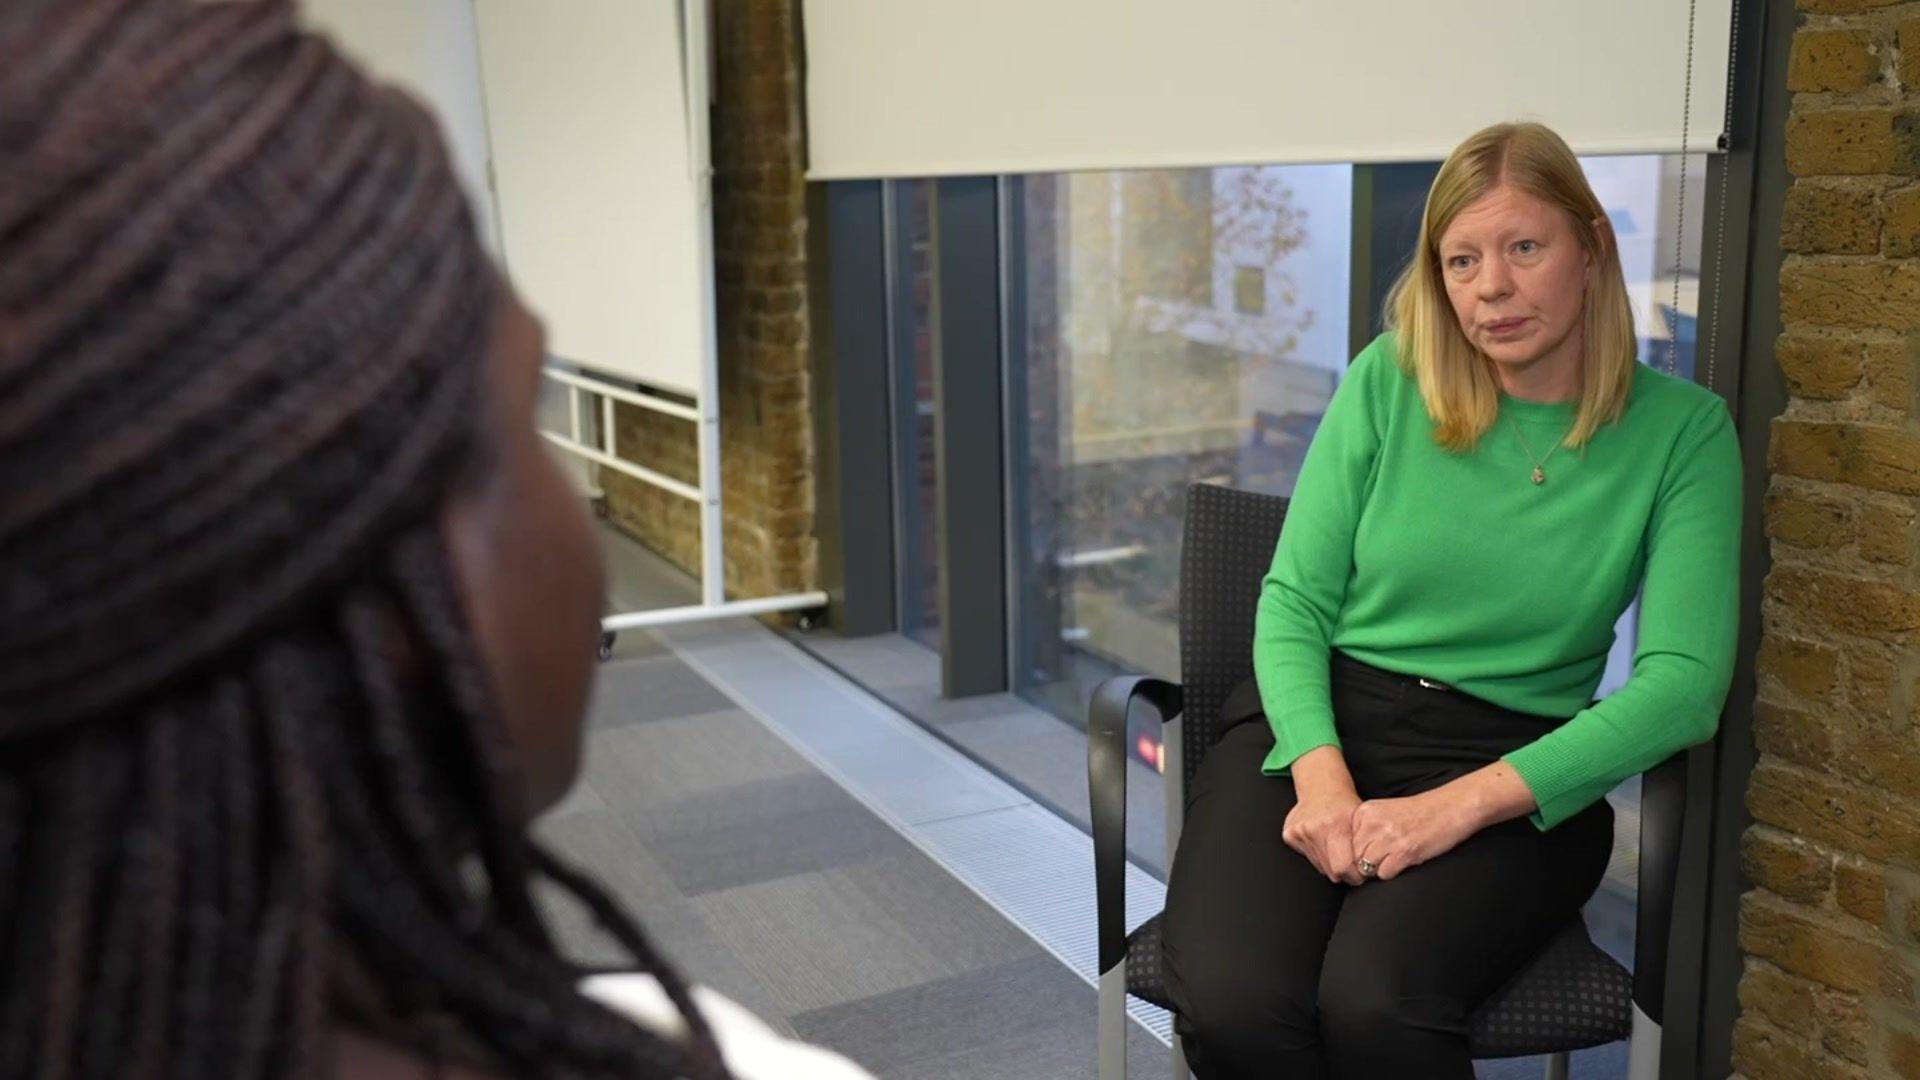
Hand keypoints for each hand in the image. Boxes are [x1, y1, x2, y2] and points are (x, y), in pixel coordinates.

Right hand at [1283, 788, 1367, 884]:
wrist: (1321, 787)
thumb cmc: (1345, 805)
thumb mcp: (1360, 821)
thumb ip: (1361, 847)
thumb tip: (1365, 872)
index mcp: (1335, 825)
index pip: (1342, 867)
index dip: (1353, 876)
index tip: (1360, 875)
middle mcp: (1314, 829)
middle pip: (1330, 871)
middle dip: (1344, 873)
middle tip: (1351, 866)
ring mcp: (1299, 832)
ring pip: (1320, 867)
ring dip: (1331, 864)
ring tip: (1337, 850)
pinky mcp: (1289, 835)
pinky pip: (1309, 858)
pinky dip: (1318, 855)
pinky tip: (1322, 841)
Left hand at [1348, 788, 1480, 880]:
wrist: (1451, 807)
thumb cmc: (1418, 813)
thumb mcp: (1384, 812)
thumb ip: (1365, 828)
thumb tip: (1346, 855)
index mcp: (1364, 812)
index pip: (1344, 843)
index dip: (1353, 854)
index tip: (1367, 855)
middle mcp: (1372, 823)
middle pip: (1353, 857)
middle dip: (1364, 865)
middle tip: (1381, 861)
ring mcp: (1388, 837)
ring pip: (1365, 868)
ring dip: (1377, 869)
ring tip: (1393, 859)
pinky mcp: (1404, 852)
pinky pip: (1384, 874)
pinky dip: (1392, 872)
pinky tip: (1404, 861)